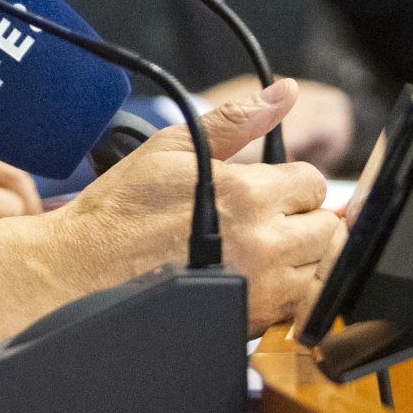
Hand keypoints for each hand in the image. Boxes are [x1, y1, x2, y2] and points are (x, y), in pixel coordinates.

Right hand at [0, 81, 338, 343]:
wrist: (85, 268)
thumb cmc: (122, 209)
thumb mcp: (173, 147)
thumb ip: (237, 119)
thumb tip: (284, 92)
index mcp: (249, 193)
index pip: (313, 183)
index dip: (289, 183)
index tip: (265, 190)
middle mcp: (264, 243)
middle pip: (327, 230)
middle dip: (301, 220)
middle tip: (265, 221)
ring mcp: (261, 289)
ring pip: (320, 272)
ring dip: (300, 259)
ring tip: (260, 251)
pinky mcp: (251, 321)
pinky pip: (297, 308)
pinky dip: (285, 294)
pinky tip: (252, 280)